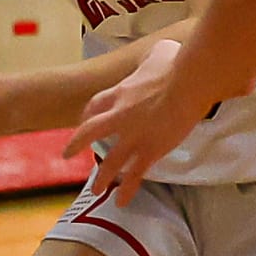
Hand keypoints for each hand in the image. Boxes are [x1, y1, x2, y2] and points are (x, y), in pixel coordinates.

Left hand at [63, 38, 196, 201]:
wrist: (188, 83)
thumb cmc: (176, 65)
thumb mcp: (159, 53)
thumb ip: (155, 58)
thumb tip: (164, 54)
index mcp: (120, 93)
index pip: (96, 105)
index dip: (88, 115)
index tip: (85, 121)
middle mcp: (120, 116)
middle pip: (90, 132)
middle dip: (77, 144)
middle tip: (68, 154)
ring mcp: (133, 136)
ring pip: (111, 161)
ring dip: (101, 176)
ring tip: (96, 190)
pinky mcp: (150, 151)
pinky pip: (135, 175)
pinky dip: (127, 190)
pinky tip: (122, 202)